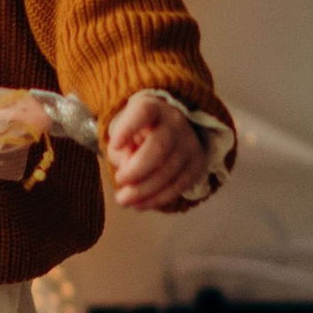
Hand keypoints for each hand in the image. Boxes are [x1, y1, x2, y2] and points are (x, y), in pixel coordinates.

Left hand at [106, 92, 209, 212]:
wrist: (167, 129)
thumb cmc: (136, 133)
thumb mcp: (121, 134)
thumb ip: (120, 151)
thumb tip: (127, 169)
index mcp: (152, 108)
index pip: (144, 112)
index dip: (129, 128)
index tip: (114, 144)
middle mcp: (175, 122)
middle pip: (159, 147)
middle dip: (137, 170)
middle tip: (119, 181)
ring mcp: (189, 143)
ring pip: (169, 170)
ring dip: (144, 190)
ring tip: (123, 199)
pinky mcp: (197, 163)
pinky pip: (180, 185)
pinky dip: (158, 198)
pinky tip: (140, 205)